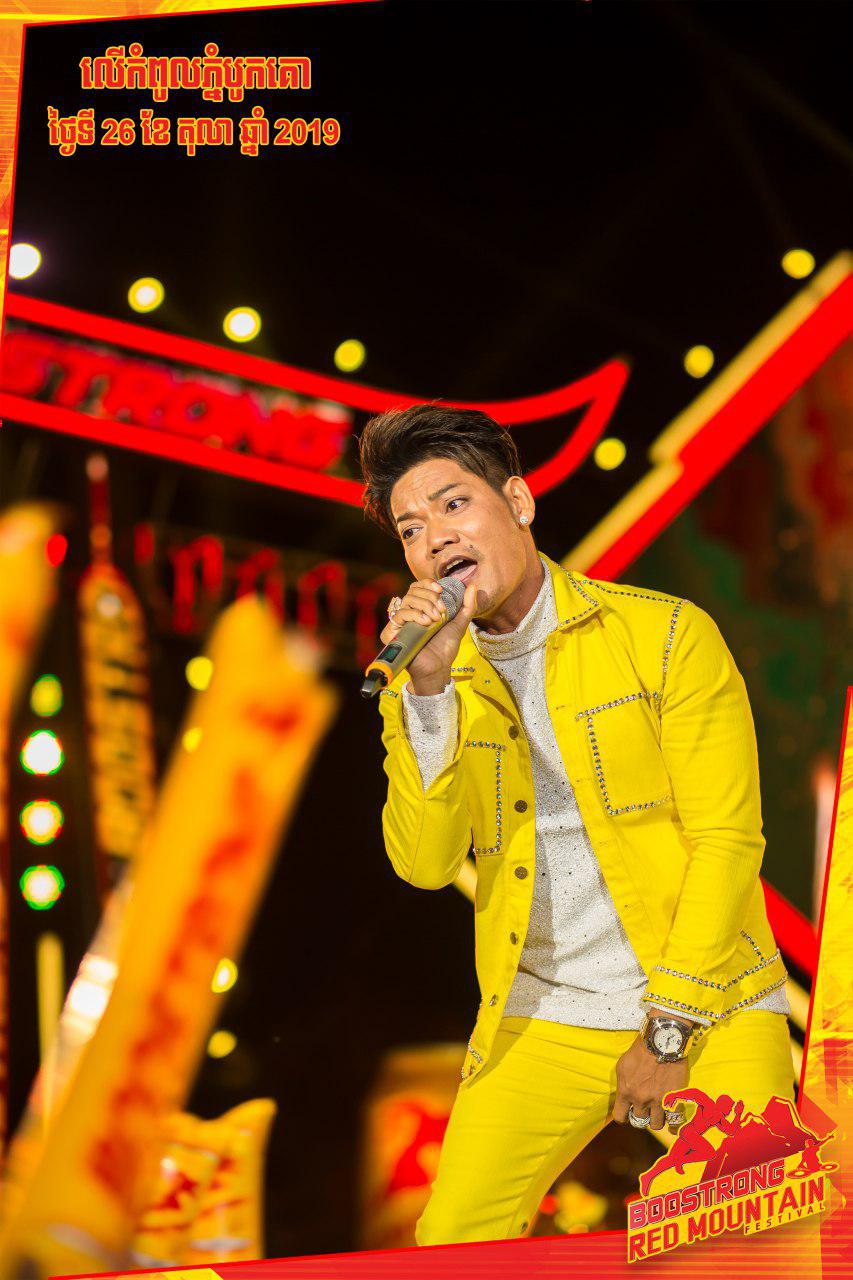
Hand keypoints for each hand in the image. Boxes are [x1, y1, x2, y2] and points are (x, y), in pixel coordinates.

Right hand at [379, 578, 477, 693]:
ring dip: (425, 605)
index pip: (418, 586)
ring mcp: (400, 623)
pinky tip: (426, 623)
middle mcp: (409, 613)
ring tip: (436, 619)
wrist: (438, 667)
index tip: (440, 590)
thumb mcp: (459, 624)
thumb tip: (472, 586)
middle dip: (430, 597)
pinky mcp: (392, 633)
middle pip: (412, 590)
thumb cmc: (445, 648)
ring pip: (407, 600)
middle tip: (442, 611)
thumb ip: (467, 606)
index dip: (427, 583)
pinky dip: (414, 614)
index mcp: (421, 608)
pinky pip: (399, 614)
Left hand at [612, 1035, 688, 1130]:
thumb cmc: (640, 1051)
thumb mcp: (622, 1066)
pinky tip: (673, 1126)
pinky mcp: (674, 1100)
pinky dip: (673, 1126)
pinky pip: (674, 1122)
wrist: (661, 1042)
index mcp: (626, 1091)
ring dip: (656, 1119)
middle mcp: (641, 1100)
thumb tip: (622, 1096)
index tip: (628, 1113)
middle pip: (639, 1121)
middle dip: (641, 1116)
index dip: (624, 1117)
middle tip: (645, 1109)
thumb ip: (622, 1083)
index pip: (620, 1116)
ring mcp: (658, 1101)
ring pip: (656, 1124)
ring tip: (658, 1112)